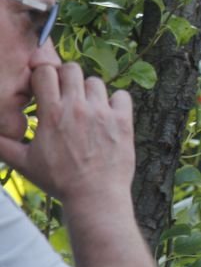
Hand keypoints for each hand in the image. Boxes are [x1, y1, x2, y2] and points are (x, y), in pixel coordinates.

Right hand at [0, 63, 134, 204]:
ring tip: (86, 108)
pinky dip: (116, 101)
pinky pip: (122, 95)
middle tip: (66, 94)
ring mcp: (102, 112)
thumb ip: (4, 145)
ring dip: (89, 91)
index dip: (43, 76)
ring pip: (96, 82)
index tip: (45, 87)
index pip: (45, 72)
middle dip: (66, 77)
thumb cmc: (58, 181)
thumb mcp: (24, 163)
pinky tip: (109, 114)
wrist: (94, 196)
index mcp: (51, 114)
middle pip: (72, 69)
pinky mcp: (123, 120)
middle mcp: (77, 107)